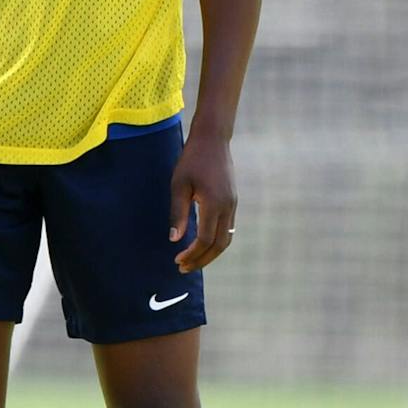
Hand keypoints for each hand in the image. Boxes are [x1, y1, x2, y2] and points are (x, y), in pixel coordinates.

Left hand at [170, 129, 236, 272]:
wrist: (212, 139)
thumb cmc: (192, 160)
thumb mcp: (179, 185)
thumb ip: (178, 213)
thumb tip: (175, 240)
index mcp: (214, 204)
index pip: (206, 239)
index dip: (192, 253)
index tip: (177, 260)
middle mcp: (227, 207)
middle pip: (219, 245)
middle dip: (202, 259)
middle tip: (184, 268)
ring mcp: (233, 204)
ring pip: (226, 239)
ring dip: (211, 253)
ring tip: (193, 260)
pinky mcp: (233, 201)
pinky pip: (227, 228)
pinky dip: (216, 241)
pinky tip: (203, 243)